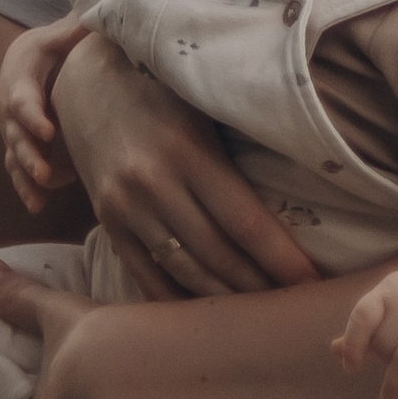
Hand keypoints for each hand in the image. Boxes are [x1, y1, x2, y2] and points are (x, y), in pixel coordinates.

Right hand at [0, 21, 82, 212]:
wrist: (28, 60)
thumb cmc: (50, 47)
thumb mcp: (58, 35)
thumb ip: (74, 30)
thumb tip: (97, 15)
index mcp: (20, 78)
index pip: (21, 99)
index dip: (32, 116)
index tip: (48, 131)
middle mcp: (11, 107)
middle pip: (15, 135)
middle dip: (29, 155)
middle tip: (45, 173)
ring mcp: (14, 130)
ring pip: (14, 157)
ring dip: (25, 177)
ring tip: (39, 197)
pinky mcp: (21, 147)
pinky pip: (18, 170)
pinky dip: (26, 188)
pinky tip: (38, 205)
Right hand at [52, 33, 319, 299]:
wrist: (83, 81)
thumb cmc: (160, 89)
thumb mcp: (201, 105)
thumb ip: (236, 149)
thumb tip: (301, 192)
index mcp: (187, 150)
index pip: (245, 221)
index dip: (283, 259)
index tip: (313, 284)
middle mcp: (152, 183)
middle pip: (218, 254)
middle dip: (262, 287)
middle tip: (295, 308)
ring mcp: (124, 208)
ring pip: (185, 271)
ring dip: (226, 298)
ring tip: (260, 315)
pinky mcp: (107, 223)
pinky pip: (146, 275)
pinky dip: (178, 300)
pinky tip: (206, 317)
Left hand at [337, 261, 397, 398]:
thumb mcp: (392, 300)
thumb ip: (365, 325)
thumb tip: (334, 349)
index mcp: (391, 290)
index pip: (363, 315)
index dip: (353, 343)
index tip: (350, 367)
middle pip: (384, 344)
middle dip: (382, 361)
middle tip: (388, 367)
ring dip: (392, 388)